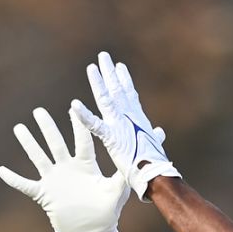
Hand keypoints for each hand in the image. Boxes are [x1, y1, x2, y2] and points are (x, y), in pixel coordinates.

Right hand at [0, 106, 129, 231]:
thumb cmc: (108, 211)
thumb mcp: (117, 189)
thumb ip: (124, 172)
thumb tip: (140, 162)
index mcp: (86, 166)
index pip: (81, 141)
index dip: (78, 125)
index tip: (73, 107)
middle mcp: (68, 169)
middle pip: (56, 143)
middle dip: (47, 127)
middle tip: (39, 111)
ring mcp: (55, 180)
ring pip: (39, 158)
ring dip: (29, 144)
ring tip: (19, 128)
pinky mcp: (45, 194)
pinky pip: (26, 185)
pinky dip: (14, 179)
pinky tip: (1, 171)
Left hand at [72, 51, 180, 201]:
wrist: (155, 175)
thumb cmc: (154, 164)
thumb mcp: (153, 146)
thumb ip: (154, 136)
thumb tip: (158, 132)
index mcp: (137, 119)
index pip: (129, 95)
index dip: (124, 80)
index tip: (119, 66)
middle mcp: (128, 117)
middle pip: (117, 90)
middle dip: (110, 73)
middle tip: (103, 56)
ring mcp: (120, 125)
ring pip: (106, 100)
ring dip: (98, 83)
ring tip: (91, 67)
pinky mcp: (111, 137)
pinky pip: (94, 125)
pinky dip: (84, 116)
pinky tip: (73, 105)